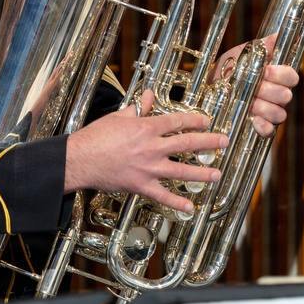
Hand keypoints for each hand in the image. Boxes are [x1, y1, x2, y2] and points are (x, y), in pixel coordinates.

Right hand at [64, 90, 228, 214]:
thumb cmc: (96, 136)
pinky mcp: (140, 185)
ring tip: (217, 174)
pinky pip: (162, 196)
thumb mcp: (118, 116)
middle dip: (208, 143)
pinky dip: (177, 203)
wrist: (80, 158)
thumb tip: (148, 95)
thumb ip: (138, 108)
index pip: (176, 122)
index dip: (194, 120)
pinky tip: (190, 207)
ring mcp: (147, 168)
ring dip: (201, 173)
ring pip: (180, 171)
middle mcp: (151, 147)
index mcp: (146, 128)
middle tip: (224, 142)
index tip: (207, 121)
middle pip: (186, 144)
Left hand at [213, 33, 299, 137]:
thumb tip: (279, 34)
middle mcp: (276, 95)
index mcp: (276, 77)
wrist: (210, 85)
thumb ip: (263, 46)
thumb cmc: (229, 68)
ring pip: (279, 113)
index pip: (292, 77)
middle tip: (253, 87)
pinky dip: (263, 126)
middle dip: (268, 91)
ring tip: (250, 102)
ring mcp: (269, 111)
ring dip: (264, 107)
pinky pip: (270, 130)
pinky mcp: (259, 125)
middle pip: (286, 96)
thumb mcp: (243, 52)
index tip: (265, 71)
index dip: (280, 75)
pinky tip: (253, 119)